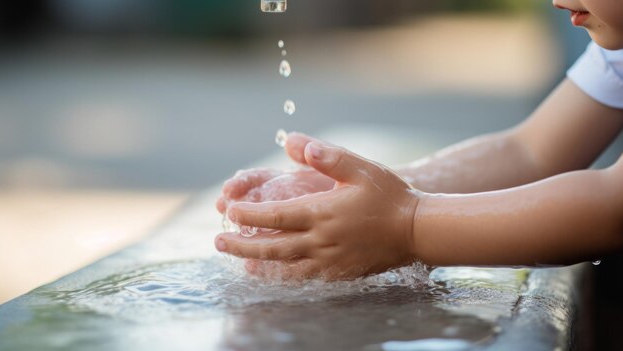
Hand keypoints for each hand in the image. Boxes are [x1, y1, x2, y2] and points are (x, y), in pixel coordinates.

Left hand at [215, 139, 419, 279]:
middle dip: (242, 244)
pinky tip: (274, 275)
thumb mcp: (360, 168)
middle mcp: (321, 240)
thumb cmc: (389, 196)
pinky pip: (305, 277)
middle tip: (218, 241)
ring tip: (238, 262)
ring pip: (285, 266)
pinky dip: (284, 277)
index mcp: (322, 212)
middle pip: (272, 246)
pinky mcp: (340, 272)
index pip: (274, 216)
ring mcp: (330, 260)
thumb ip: (326, 156)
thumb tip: (293, 141)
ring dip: (258, 263)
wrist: (417, 230)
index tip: (228, 211)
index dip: (248, 215)